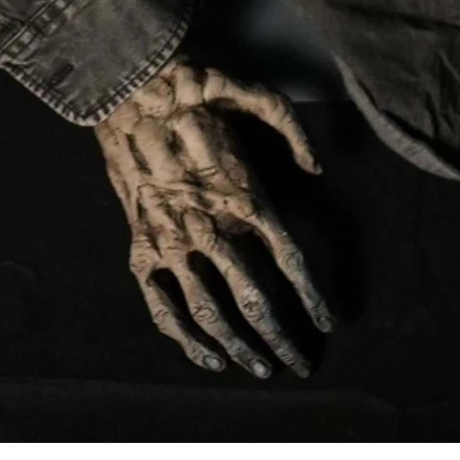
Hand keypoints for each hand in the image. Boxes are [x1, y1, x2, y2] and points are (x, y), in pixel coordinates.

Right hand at [95, 53, 334, 378]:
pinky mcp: (140, 248)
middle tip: (302, 364)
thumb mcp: (260, 96)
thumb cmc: (199, 93)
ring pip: (210, 311)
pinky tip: (208, 358)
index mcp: (244, 195)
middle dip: (281, 337)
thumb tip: (316, 171)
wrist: (132, 91)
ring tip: (261, 368)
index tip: (327, 324)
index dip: (311, 297)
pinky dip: (185, 340)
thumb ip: (295, 133)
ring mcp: (171, 242)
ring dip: (239, 347)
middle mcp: (209, 226)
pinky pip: (162, 307)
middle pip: (254, 298)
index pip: (289, 260)